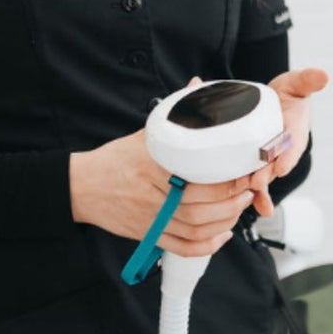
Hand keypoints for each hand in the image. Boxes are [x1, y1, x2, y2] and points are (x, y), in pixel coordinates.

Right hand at [68, 130, 257, 256]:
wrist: (83, 186)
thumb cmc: (115, 160)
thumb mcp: (145, 134)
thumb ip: (175, 114)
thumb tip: (197, 86)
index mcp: (154, 167)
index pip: (198, 176)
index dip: (227, 178)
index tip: (243, 169)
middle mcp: (154, 196)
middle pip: (202, 206)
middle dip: (233, 199)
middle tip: (249, 188)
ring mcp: (152, 219)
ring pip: (197, 228)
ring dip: (226, 220)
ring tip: (240, 206)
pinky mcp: (150, 235)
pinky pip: (183, 247)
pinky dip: (207, 245)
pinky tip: (222, 234)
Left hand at [248, 66, 328, 216]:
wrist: (275, 103)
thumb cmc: (289, 94)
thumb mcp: (296, 84)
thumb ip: (307, 80)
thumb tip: (323, 76)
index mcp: (296, 132)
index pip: (293, 145)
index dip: (287, 155)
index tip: (280, 165)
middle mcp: (284, 149)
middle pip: (275, 164)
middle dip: (267, 174)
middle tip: (258, 181)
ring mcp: (270, 159)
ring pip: (264, 176)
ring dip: (258, 187)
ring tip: (250, 193)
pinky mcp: (256, 164)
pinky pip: (256, 182)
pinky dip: (257, 196)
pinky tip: (256, 207)